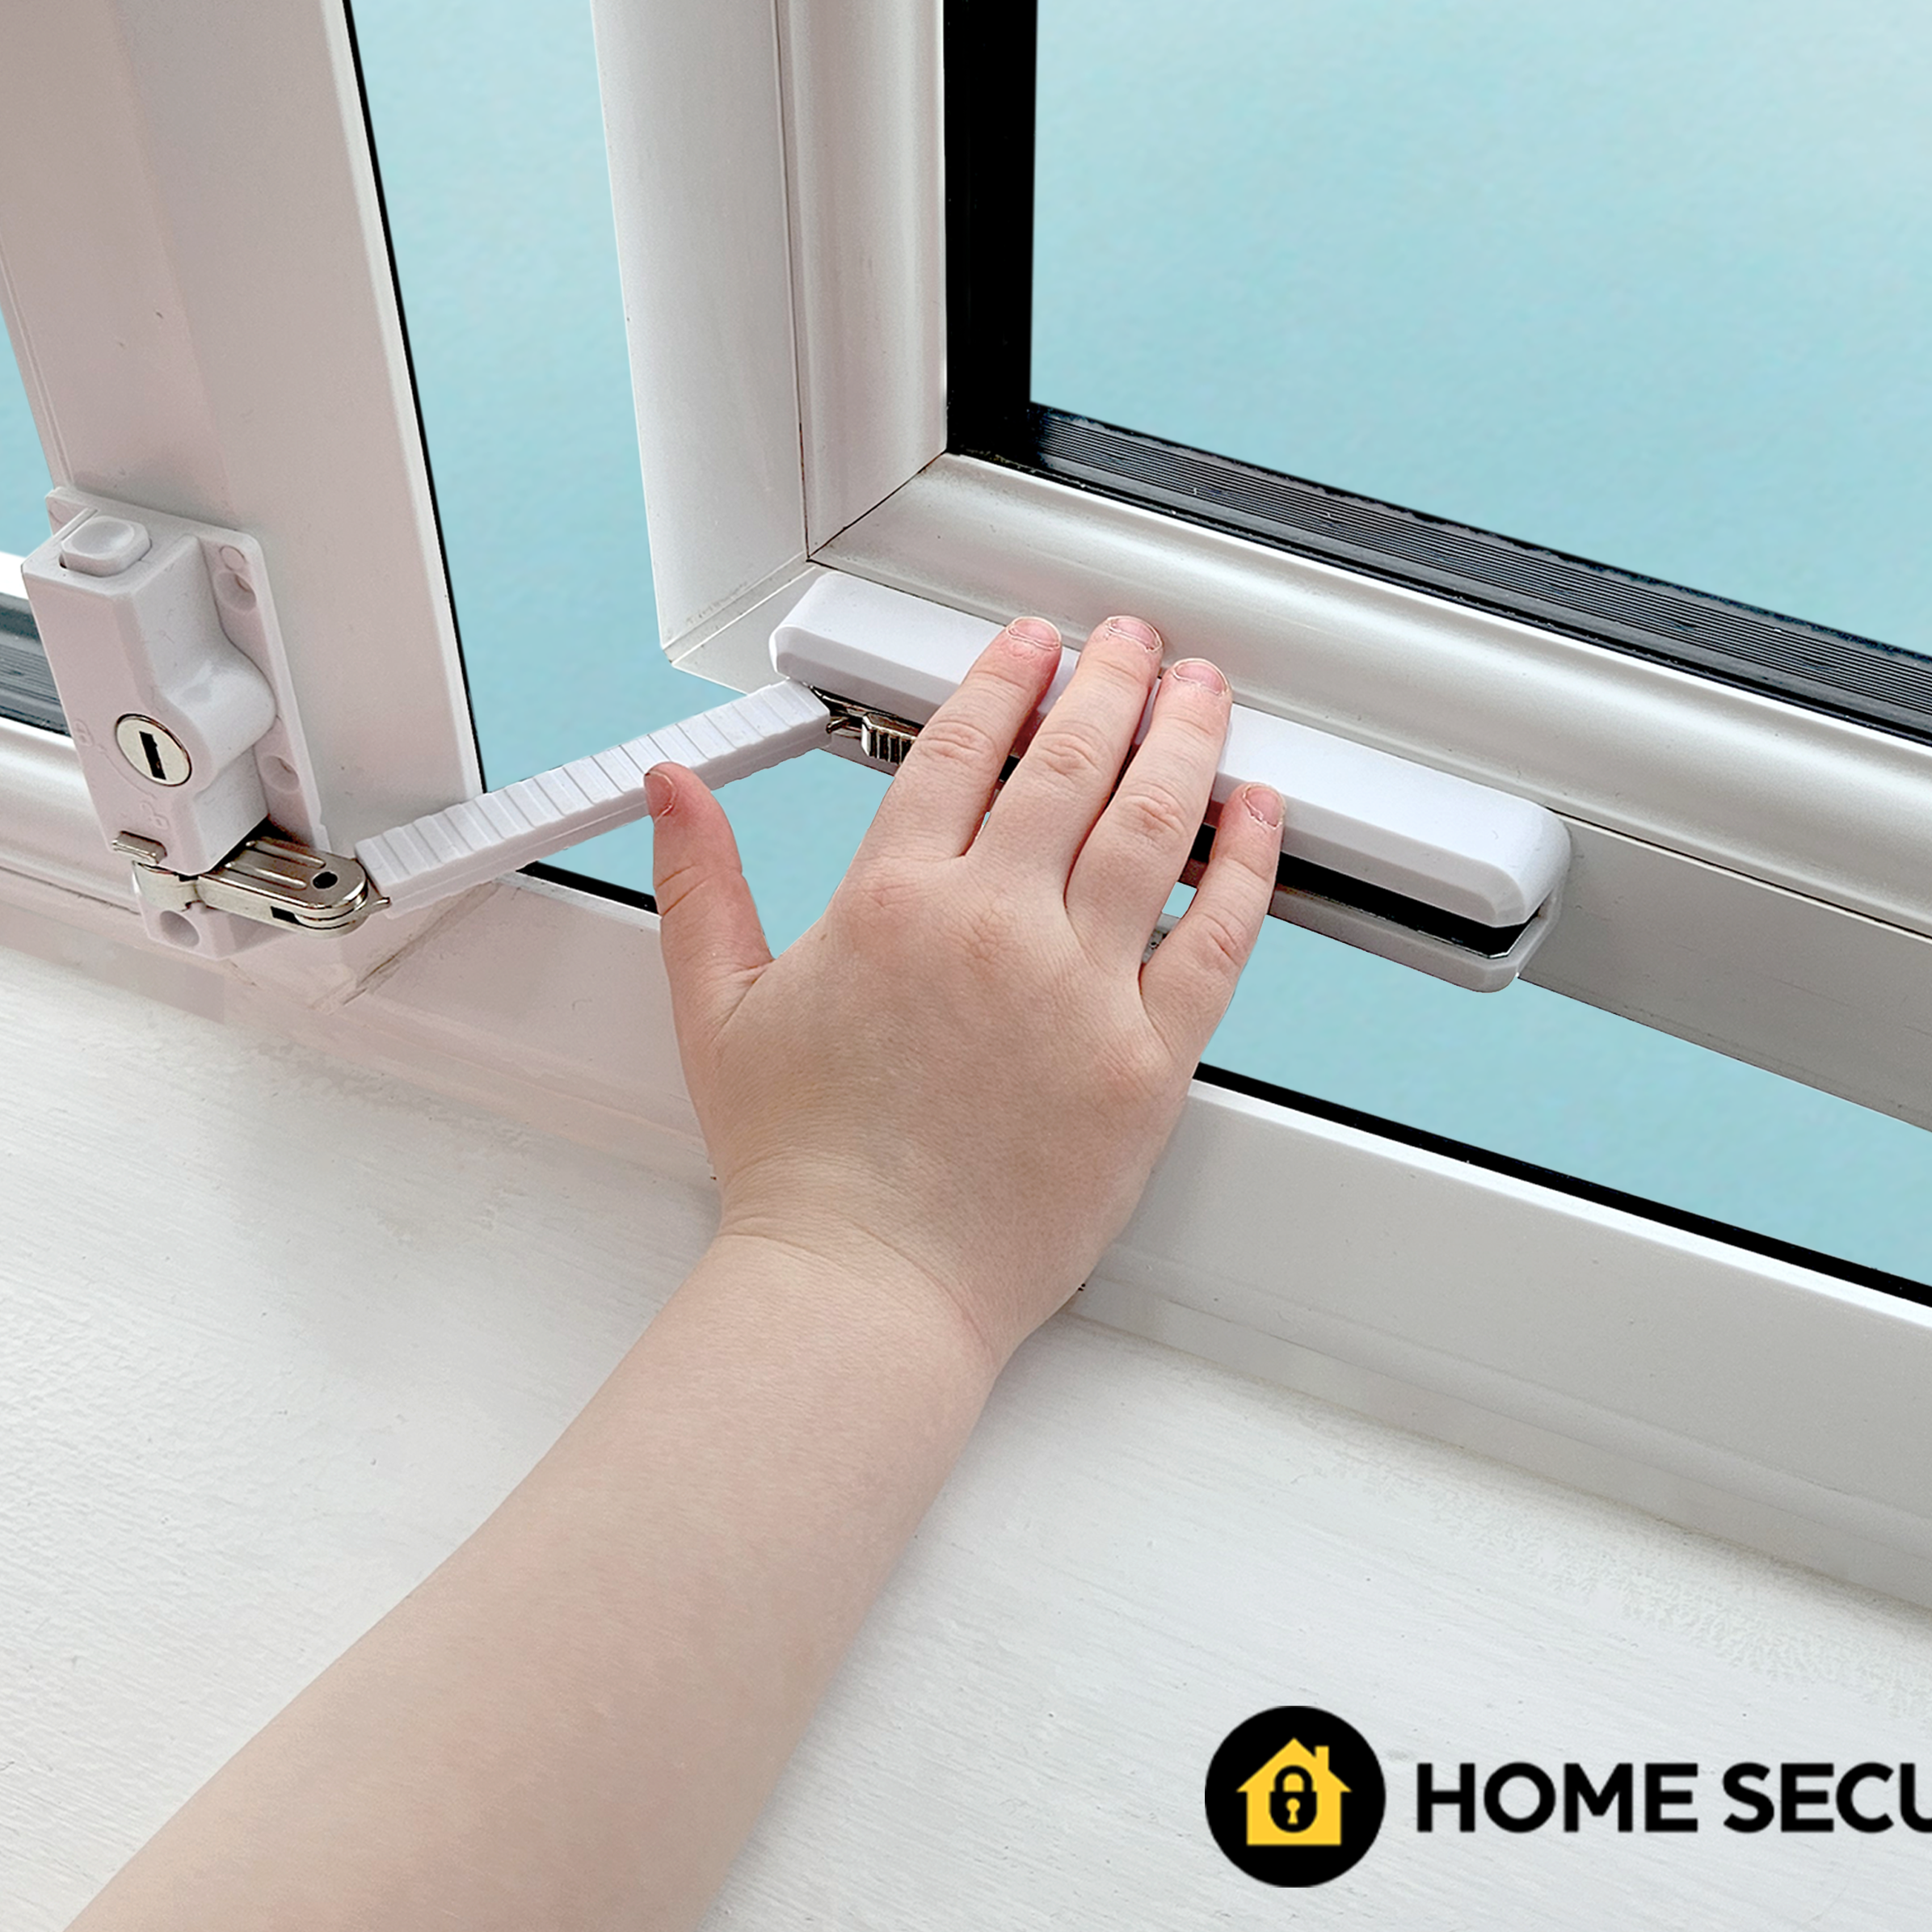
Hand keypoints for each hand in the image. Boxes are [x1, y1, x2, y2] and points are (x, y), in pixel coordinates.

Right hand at [646, 613, 1284, 1370]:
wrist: (866, 1290)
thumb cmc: (801, 1169)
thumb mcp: (717, 1011)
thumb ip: (700, 885)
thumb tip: (672, 790)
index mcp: (891, 902)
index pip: (961, 747)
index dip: (1004, 678)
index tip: (1032, 646)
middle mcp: (993, 928)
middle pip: (1070, 763)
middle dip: (1108, 682)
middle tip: (1131, 641)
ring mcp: (1079, 989)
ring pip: (1154, 824)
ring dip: (1184, 738)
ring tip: (1200, 689)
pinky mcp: (1147, 1060)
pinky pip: (1220, 939)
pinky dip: (1248, 864)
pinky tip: (1259, 812)